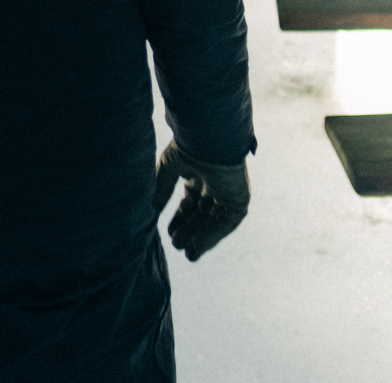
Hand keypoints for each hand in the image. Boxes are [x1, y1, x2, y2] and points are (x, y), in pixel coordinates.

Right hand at [151, 141, 249, 260]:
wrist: (209, 140)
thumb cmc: (188, 147)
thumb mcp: (169, 169)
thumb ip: (162, 189)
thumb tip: (153, 208)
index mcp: (199, 175)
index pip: (190, 203)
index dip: (180, 219)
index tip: (170, 233)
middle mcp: (214, 186)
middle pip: (201, 215)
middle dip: (189, 231)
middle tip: (177, 245)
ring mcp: (227, 193)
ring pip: (212, 221)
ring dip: (199, 237)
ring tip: (186, 252)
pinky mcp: (238, 200)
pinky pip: (225, 223)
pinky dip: (211, 236)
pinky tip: (197, 247)